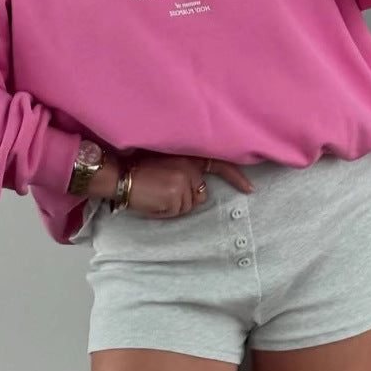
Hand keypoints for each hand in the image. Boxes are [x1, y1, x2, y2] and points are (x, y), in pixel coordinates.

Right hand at [123, 152, 253, 219]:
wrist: (120, 175)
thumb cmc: (139, 170)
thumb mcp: (167, 162)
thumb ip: (187, 171)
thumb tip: (201, 191)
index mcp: (189, 156)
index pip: (220, 164)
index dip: (236, 177)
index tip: (250, 189)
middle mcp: (190, 167)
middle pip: (200, 196)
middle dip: (184, 200)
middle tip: (161, 191)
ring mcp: (184, 182)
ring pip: (188, 207)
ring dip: (172, 207)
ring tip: (155, 195)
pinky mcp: (176, 196)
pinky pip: (176, 213)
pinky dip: (164, 213)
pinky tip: (152, 201)